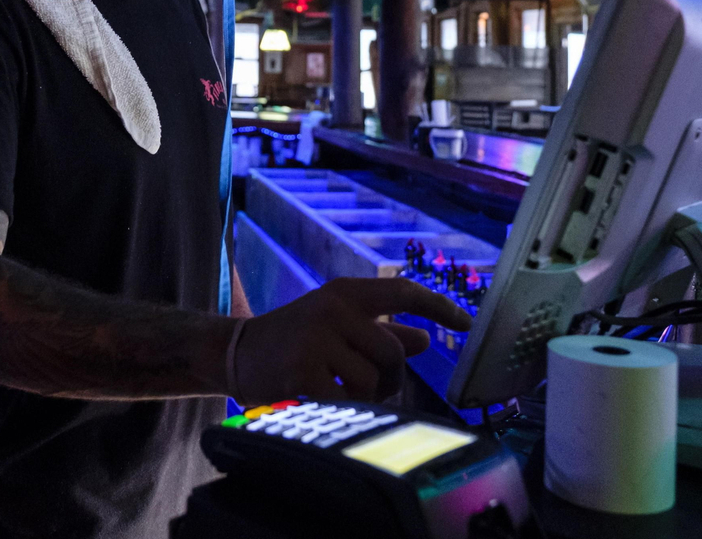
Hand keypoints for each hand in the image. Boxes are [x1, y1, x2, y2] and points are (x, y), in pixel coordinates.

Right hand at [232, 277, 470, 404]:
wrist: (235, 353)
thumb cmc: (295, 341)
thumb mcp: (336, 327)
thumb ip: (381, 332)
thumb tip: (426, 340)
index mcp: (344, 293)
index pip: (402, 292)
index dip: (438, 307)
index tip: (467, 324)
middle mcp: (333, 309)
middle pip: (393, 353)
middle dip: (390, 378)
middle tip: (369, 386)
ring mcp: (317, 339)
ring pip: (373, 381)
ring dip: (364, 396)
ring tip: (338, 391)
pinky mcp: (304, 372)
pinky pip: (348, 401)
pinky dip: (342, 409)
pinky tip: (320, 400)